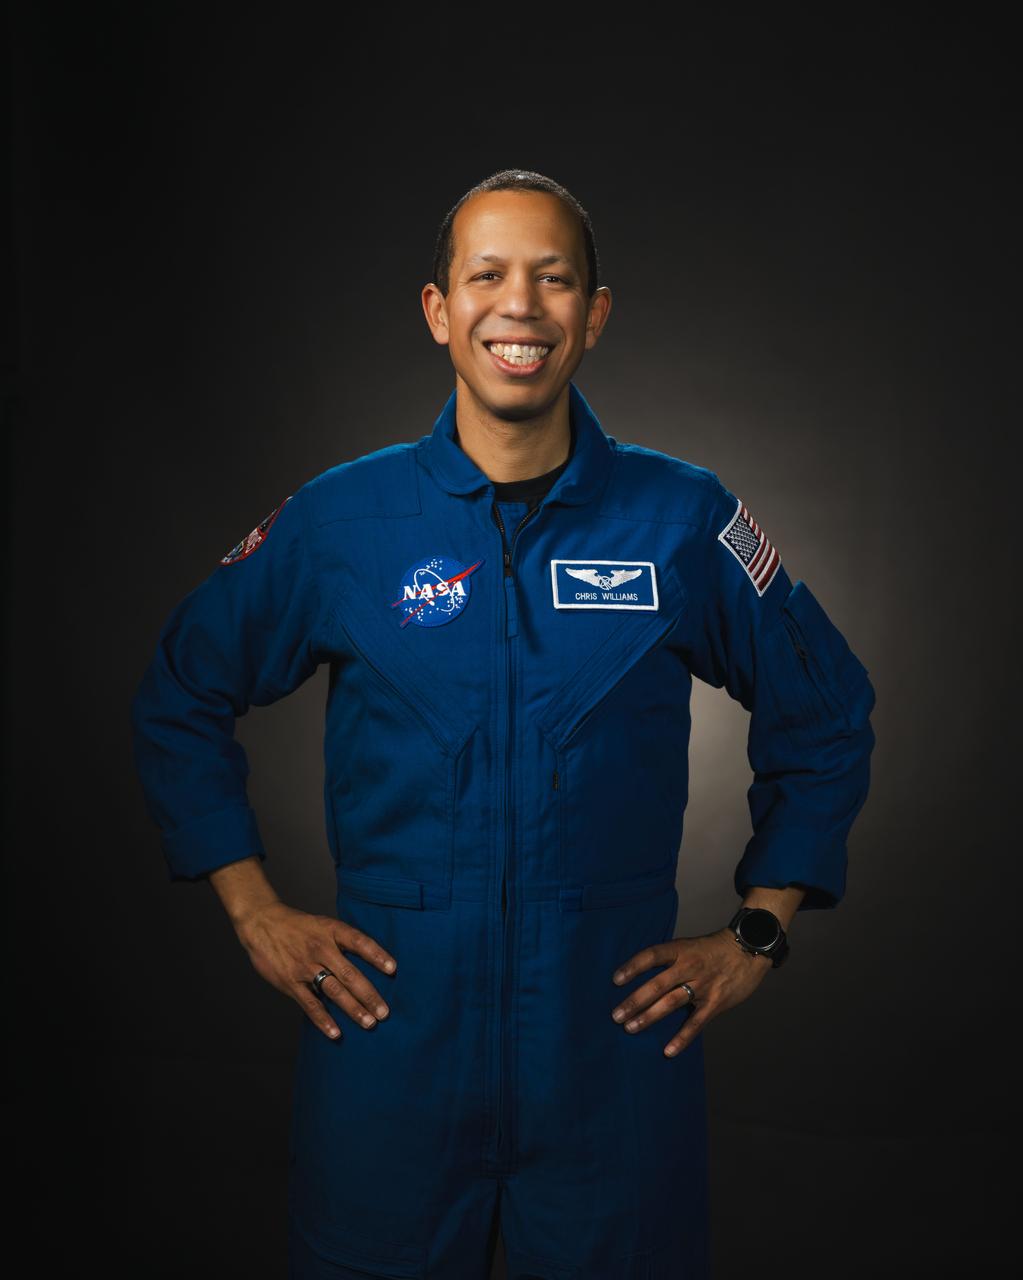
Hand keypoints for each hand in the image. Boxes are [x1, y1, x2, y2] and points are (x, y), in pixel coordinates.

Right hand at [234, 901, 397, 1040]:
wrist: (262, 923)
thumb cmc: (298, 926)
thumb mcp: (322, 924)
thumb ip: (342, 941)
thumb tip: (370, 959)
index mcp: (331, 931)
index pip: (358, 942)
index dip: (376, 955)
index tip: (393, 969)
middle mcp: (320, 948)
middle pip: (349, 973)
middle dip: (369, 994)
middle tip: (385, 1012)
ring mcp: (305, 966)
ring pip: (333, 991)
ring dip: (352, 1009)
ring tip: (369, 1023)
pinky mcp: (290, 982)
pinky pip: (310, 1004)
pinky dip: (323, 1019)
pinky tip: (335, 1033)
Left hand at [610, 927, 772, 1056]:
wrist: (748, 950)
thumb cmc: (713, 950)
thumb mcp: (689, 946)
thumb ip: (669, 960)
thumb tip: (641, 976)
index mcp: (680, 950)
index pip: (651, 956)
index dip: (633, 967)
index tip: (615, 980)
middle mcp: (689, 966)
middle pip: (657, 984)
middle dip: (634, 1001)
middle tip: (616, 1016)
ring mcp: (703, 985)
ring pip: (671, 1003)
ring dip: (649, 1017)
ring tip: (630, 1028)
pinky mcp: (715, 1003)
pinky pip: (696, 1023)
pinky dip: (682, 1038)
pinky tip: (668, 1051)